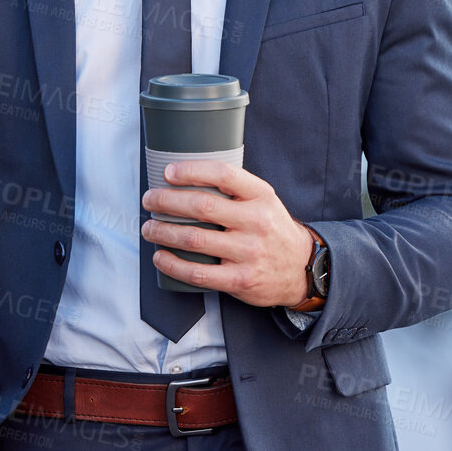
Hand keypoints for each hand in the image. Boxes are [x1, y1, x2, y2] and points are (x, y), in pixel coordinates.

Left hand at [142, 160, 313, 307]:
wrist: (301, 268)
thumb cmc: (272, 230)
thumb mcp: (265, 201)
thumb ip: (235, 190)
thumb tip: (187, 178)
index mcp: (261, 196)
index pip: (223, 174)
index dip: (192, 171)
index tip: (168, 172)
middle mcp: (257, 221)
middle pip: (202, 206)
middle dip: (166, 201)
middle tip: (150, 200)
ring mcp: (249, 252)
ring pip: (194, 238)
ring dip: (163, 231)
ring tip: (150, 227)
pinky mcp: (240, 279)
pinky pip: (197, 273)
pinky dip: (172, 264)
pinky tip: (160, 256)